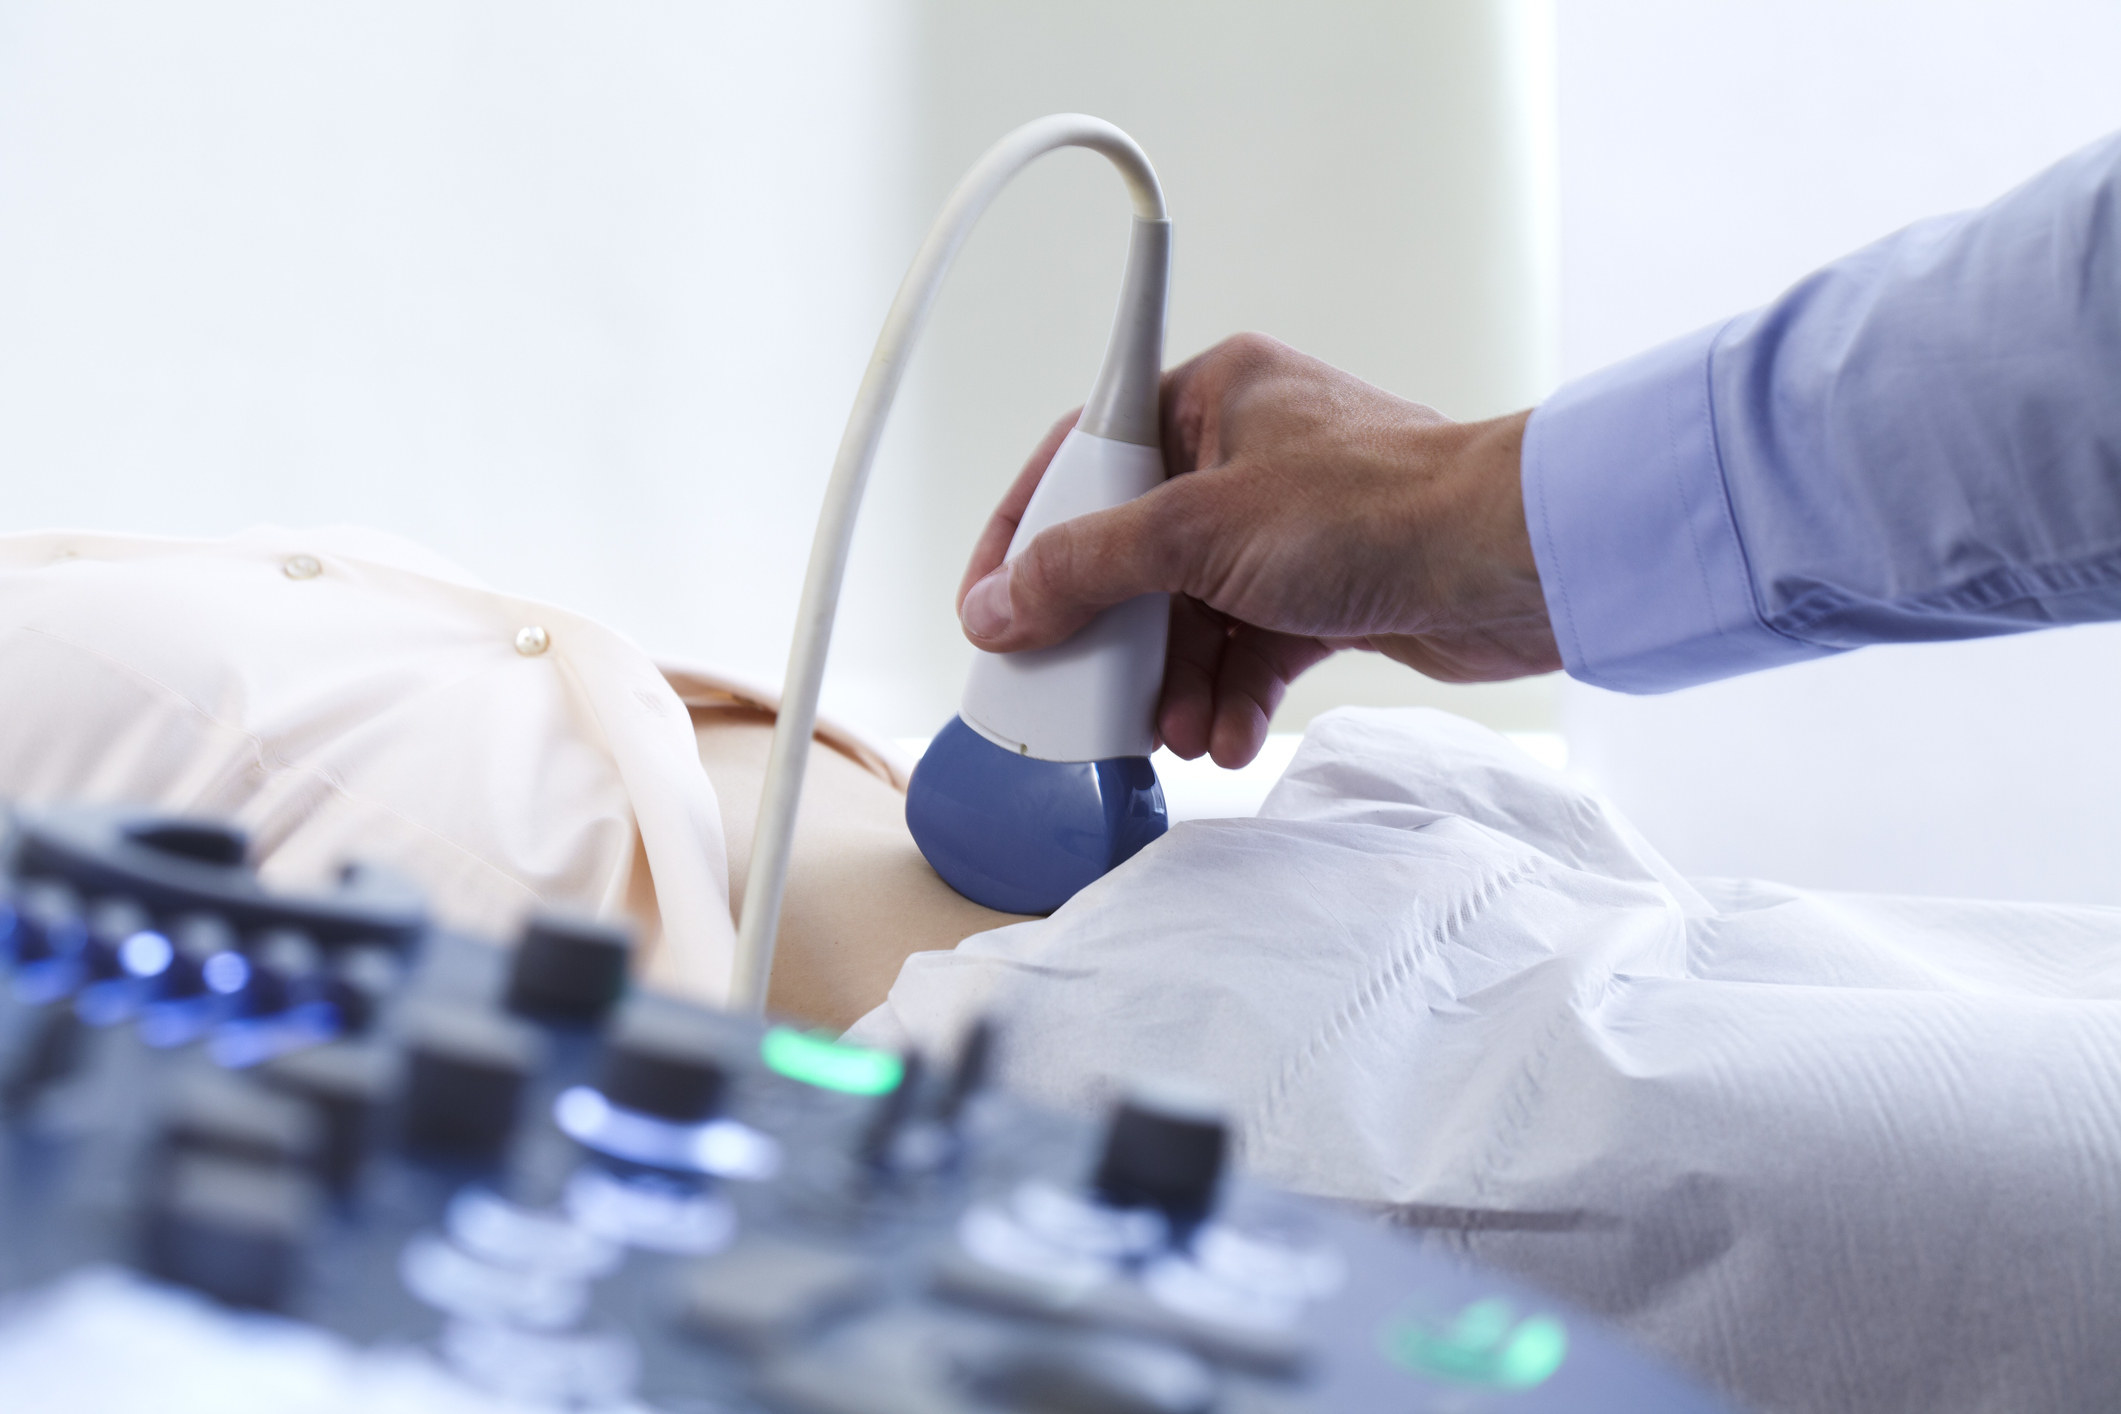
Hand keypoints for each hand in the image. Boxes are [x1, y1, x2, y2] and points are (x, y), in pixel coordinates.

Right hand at [956, 334, 1557, 767]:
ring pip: (1189, 615)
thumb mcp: (1200, 532)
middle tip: (1080, 692)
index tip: (990, 606)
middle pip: (1130, 553)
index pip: (1082, 460)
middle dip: (1114, 639)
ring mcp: (1283, 529)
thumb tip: (1000, 603)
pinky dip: (1231, 695)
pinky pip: (1248, 649)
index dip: (1027, 537)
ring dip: (1174, 682)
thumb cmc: (1383, 507)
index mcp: (1210, 397)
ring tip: (1173, 729)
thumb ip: (1087, 568)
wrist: (1511, 564)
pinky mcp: (1324, 592)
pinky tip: (1226, 732)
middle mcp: (1242, 455)